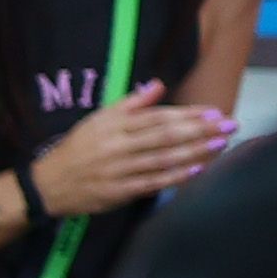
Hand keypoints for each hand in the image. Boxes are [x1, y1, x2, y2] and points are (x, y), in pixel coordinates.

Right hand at [29, 81, 233, 216]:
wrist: (47, 184)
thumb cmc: (77, 149)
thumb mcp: (98, 119)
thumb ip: (130, 104)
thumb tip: (157, 85)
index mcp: (114, 126)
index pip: (157, 117)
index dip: (187, 114)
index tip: (213, 112)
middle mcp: (118, 146)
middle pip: (165, 136)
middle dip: (199, 130)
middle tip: (229, 126)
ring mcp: (118, 170)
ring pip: (162, 159)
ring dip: (194, 152)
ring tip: (220, 145)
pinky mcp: (117, 192)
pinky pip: (150, 183)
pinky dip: (174, 177)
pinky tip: (195, 170)